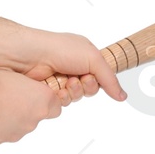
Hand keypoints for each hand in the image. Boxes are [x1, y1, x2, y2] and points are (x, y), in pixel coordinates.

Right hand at [0, 67, 67, 144]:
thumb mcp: (19, 77)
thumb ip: (29, 88)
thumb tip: (28, 93)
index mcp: (43, 102)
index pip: (56, 108)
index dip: (46, 103)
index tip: (37, 98)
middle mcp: (36, 120)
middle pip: (36, 117)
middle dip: (27, 110)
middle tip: (12, 100)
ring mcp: (20, 132)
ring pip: (21, 126)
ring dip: (13, 119)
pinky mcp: (4, 139)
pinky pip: (5, 133)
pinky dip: (0, 127)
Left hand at [6, 31, 126, 105]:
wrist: (32, 56)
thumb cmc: (61, 49)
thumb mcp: (93, 58)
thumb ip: (110, 78)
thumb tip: (122, 96)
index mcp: (84, 57)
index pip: (100, 77)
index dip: (100, 80)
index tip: (93, 76)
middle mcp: (73, 69)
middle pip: (90, 90)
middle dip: (86, 86)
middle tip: (79, 78)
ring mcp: (60, 81)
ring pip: (76, 98)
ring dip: (74, 91)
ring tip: (66, 81)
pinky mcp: (49, 92)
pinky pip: (62, 104)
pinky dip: (61, 98)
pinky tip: (56, 89)